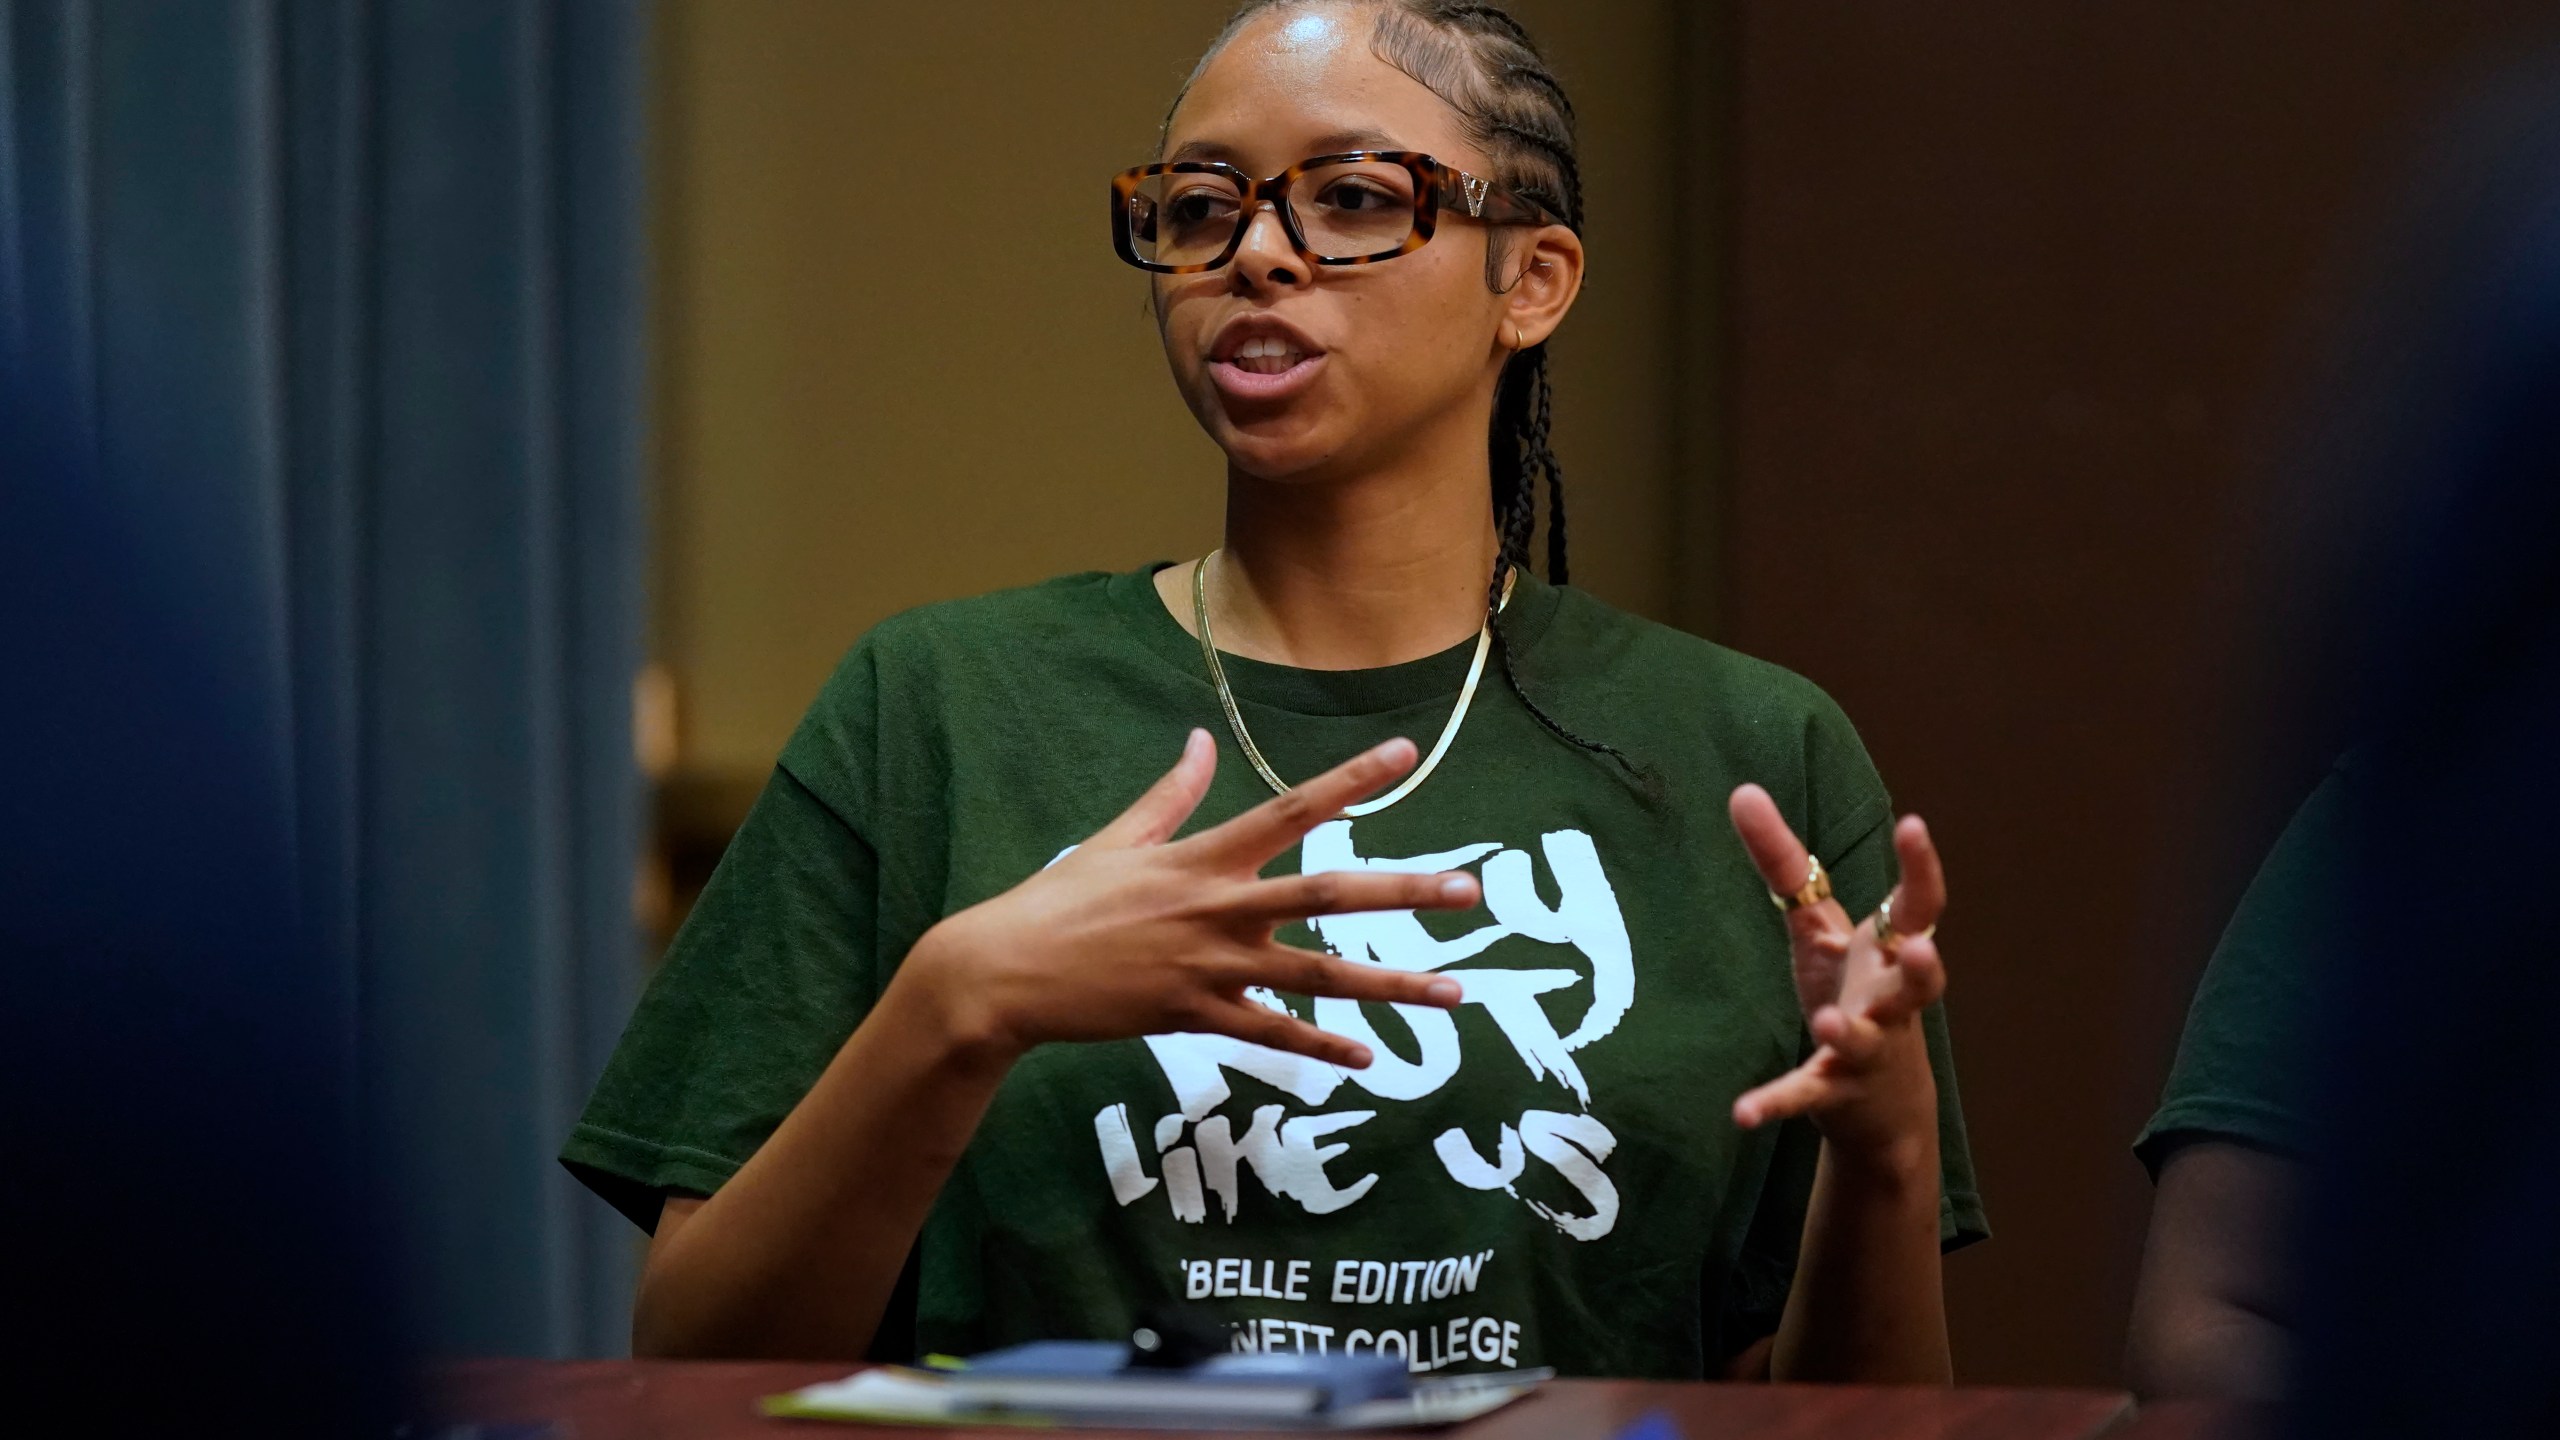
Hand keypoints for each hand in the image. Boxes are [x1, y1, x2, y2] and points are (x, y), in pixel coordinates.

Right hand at [901, 730, 1478, 1069]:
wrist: (1005, 973)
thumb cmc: (1058, 901)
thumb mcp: (1116, 839)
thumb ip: (1169, 795)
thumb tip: (1200, 742)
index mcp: (1203, 857)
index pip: (1291, 808)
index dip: (1350, 778)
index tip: (1403, 754)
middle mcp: (1219, 908)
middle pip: (1330, 894)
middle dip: (1405, 891)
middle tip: (1469, 891)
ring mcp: (1211, 966)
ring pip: (1320, 975)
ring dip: (1392, 984)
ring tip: (1454, 993)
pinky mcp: (1195, 1016)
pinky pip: (1273, 1034)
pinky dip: (1321, 1046)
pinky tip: (1368, 1059)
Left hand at [1725, 784, 1947, 1165]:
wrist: (1882, 1106)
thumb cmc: (1853, 996)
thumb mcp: (1818, 930)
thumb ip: (1784, 864)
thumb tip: (1742, 791)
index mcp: (1889, 955)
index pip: (1918, 906)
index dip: (1920, 867)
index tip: (1913, 825)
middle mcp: (1890, 1000)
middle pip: (1919, 983)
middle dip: (1922, 965)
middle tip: (1916, 947)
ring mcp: (1867, 1048)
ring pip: (1865, 1040)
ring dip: (1847, 1032)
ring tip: (1824, 1022)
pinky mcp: (1833, 1090)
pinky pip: (1805, 1094)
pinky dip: (1775, 1103)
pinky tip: (1742, 1114)